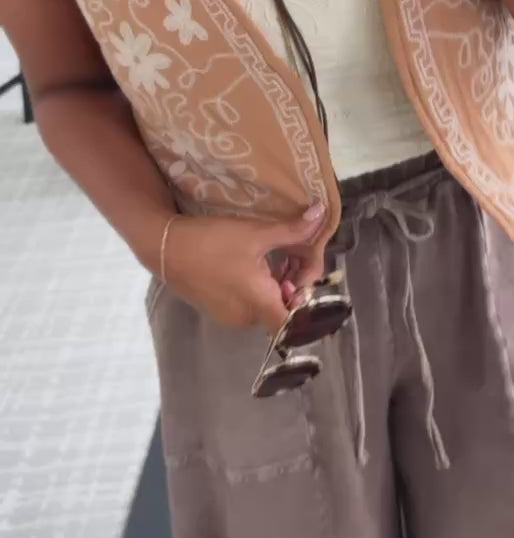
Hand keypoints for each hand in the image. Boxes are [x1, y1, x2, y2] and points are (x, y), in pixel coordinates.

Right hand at [162, 206, 326, 332]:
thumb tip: (322, 214)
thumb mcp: (256, 233)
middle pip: (283, 312)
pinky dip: (259, 289)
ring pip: (266, 308)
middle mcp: (247, 318)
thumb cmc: (213, 242)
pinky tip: (254, 264)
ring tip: (274, 256)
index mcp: (260, 304)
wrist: (166, 248)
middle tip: (293, 257)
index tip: (304, 277)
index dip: (307, 304)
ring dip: (276, 286)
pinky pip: (249, 306)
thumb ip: (293, 231)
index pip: (295, 323)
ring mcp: (231, 316)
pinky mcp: (219, 310)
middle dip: (294, 286)